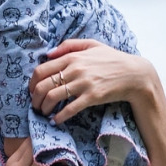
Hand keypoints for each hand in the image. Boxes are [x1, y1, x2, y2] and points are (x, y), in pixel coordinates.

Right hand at [0, 137, 73, 165]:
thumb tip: (39, 158)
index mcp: (11, 164)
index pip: (28, 141)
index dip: (44, 135)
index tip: (57, 132)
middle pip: (38, 146)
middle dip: (55, 140)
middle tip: (71, 138)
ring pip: (47, 160)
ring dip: (64, 156)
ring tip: (77, 153)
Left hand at [30, 39, 157, 124]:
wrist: (134, 74)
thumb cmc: (112, 59)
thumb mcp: (92, 45)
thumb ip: (69, 45)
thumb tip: (48, 53)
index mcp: (72, 56)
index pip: (41, 70)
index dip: (31, 83)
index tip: (31, 91)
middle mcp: (74, 69)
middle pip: (42, 85)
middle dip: (34, 98)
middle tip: (35, 105)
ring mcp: (83, 83)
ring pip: (52, 97)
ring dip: (43, 108)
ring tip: (43, 113)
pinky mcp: (92, 97)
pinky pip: (69, 109)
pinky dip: (59, 117)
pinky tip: (56, 121)